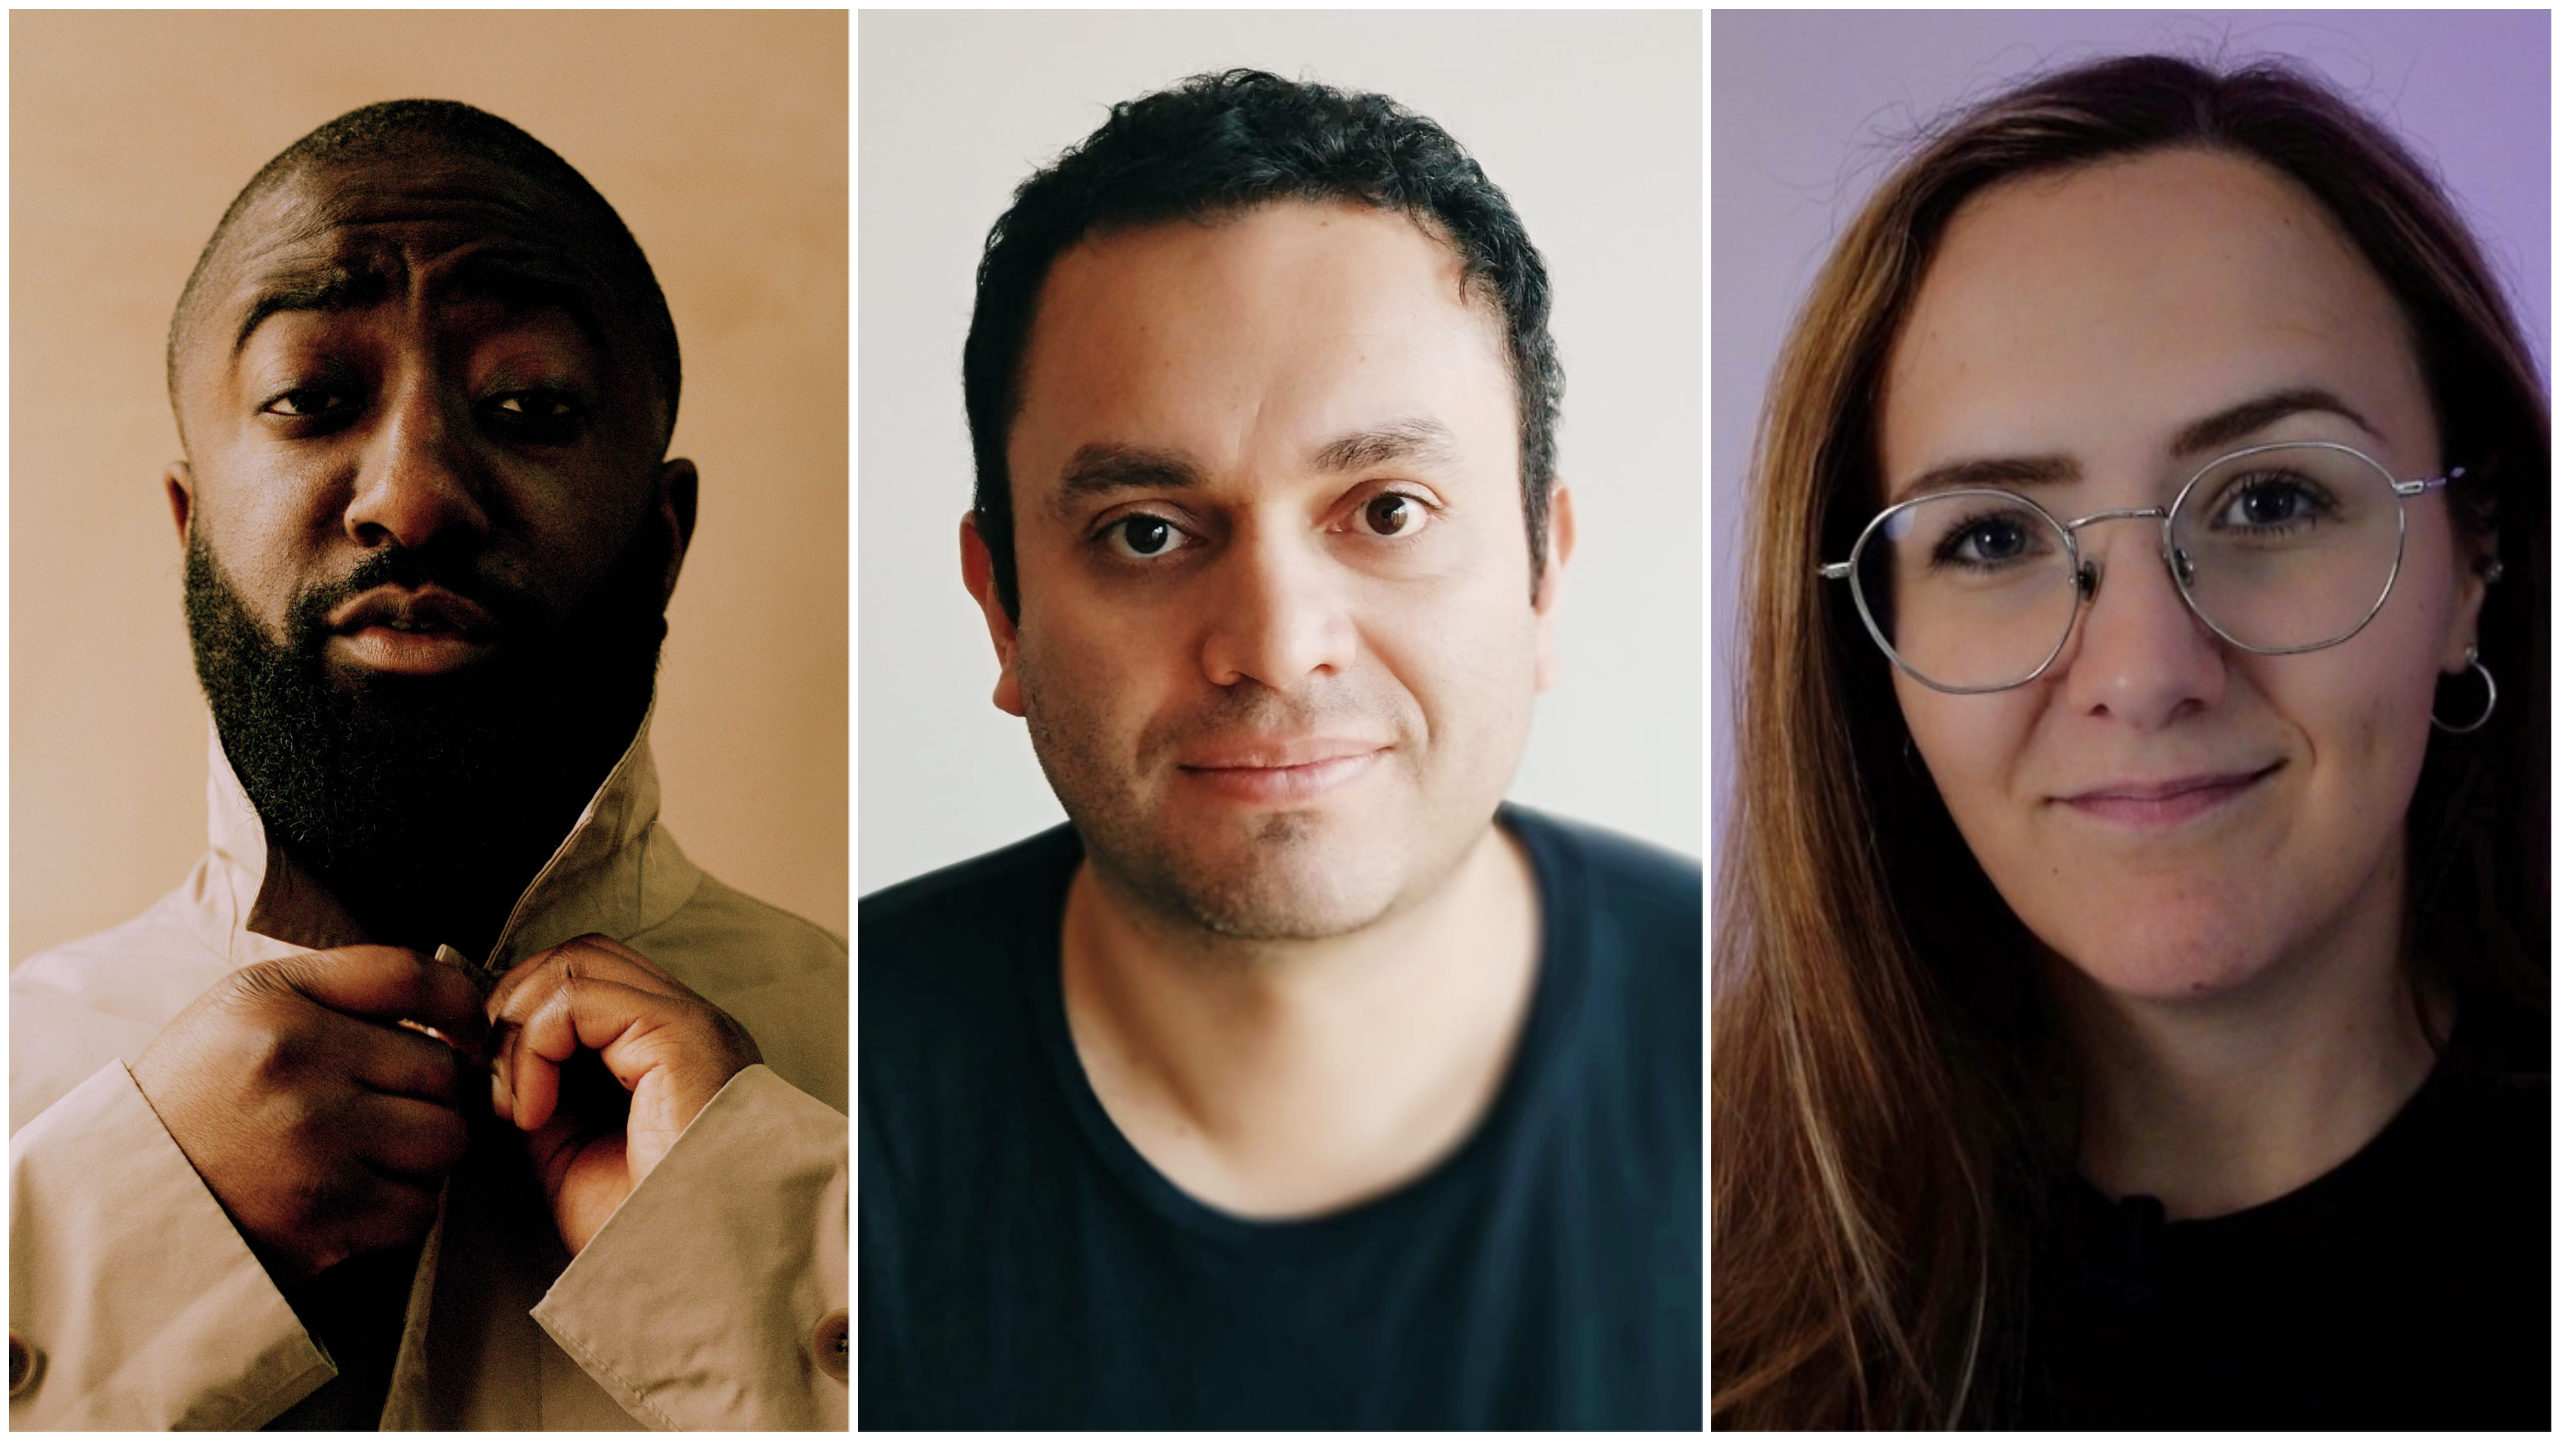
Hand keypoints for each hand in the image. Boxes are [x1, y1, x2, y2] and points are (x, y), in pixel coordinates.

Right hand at [130, 946, 488, 1284]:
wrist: (116, 1200)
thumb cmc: (198, 1095)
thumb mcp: (246, 1007)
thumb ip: (344, 985)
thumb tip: (455, 1002)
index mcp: (278, 1004)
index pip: (414, 978)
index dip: (461, 1005)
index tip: (464, 1031)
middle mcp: (299, 1064)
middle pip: (443, 1072)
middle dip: (427, 1095)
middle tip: (383, 1111)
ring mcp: (316, 1141)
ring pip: (446, 1140)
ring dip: (422, 1154)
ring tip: (371, 1154)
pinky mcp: (324, 1213)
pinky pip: (420, 1208)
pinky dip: (401, 1209)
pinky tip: (357, 1197)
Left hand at [485, 934, 761, 1255]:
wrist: (694, 1274)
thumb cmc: (643, 1233)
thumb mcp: (566, 1154)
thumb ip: (536, 1094)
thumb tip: (478, 1057)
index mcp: (667, 1048)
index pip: (585, 980)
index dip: (519, 1015)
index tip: (483, 1086)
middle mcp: (685, 1022)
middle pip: (578, 954)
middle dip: (513, 1007)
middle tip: (489, 1087)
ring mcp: (687, 1021)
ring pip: (575, 961)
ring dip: (518, 1028)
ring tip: (514, 1104)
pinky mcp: (678, 1032)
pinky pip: (576, 998)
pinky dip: (533, 1049)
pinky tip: (533, 1113)